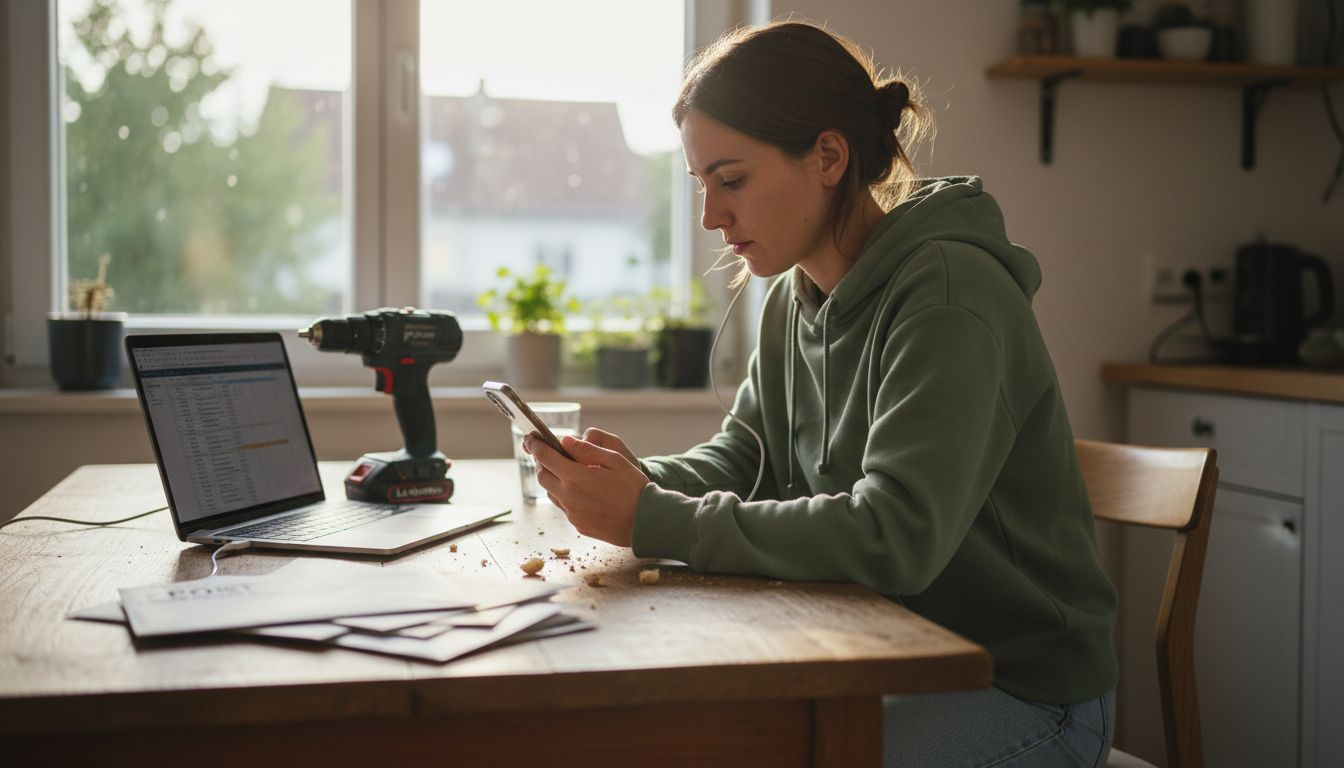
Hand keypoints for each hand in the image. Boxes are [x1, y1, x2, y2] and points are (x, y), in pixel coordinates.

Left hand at [526, 433, 647, 546]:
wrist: (646, 522)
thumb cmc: (634, 488)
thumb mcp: (614, 460)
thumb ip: (587, 450)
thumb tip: (566, 441)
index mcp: (575, 477)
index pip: (545, 457)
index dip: (535, 445)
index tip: (530, 438)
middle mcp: (568, 496)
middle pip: (542, 476)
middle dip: (542, 463)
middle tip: (550, 455)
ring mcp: (572, 513)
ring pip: (551, 493)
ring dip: (553, 480)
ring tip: (568, 473)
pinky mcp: (578, 525)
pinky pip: (565, 507)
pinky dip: (566, 496)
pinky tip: (582, 492)